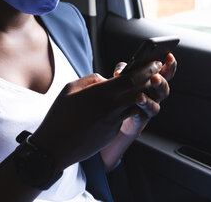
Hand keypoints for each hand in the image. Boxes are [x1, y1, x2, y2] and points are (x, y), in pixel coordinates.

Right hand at [30, 61, 162, 170]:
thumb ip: (91, 80)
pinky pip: (123, 118)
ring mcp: (113, 122)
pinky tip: (122, 107)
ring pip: (136, 106)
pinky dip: (127, 110)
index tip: (154, 63)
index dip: (146, 69)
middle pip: (140, 91)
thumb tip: (105, 79)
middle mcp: (111, 107)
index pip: (132, 78)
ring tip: (141, 90)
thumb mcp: (71, 89)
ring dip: (142, 97)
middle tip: (156, 74)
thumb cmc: (60, 116)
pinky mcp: (112, 133)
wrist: (55, 147)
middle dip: (150, 81)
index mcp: (100, 92)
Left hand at [115, 53, 176, 137]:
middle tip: (154, 77)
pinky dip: (138, 113)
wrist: (117, 114)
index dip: (170, 64)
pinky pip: (142, 117)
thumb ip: (122, 69)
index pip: (166, 72)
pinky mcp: (141, 119)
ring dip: (148, 101)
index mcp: (154, 80)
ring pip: (155, 105)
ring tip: (139, 97)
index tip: (169, 56)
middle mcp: (155, 94)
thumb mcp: (123, 76)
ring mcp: (149, 107)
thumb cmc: (124, 90)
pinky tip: (133, 110)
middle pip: (164, 88)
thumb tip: (119, 72)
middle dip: (160, 82)